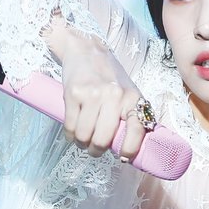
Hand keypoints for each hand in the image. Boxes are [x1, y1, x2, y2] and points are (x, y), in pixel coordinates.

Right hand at [45, 12, 145, 157]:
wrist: (86, 50)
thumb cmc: (110, 77)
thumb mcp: (128, 92)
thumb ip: (130, 115)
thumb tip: (130, 147)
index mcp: (132, 98)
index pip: (137, 129)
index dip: (130, 149)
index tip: (123, 157)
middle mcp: (114, 96)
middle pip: (103, 140)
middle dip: (96, 150)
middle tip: (94, 149)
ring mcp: (93, 94)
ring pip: (84, 136)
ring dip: (81, 143)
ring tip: (83, 138)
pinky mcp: (73, 94)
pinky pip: (70, 127)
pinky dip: (70, 135)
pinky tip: (73, 131)